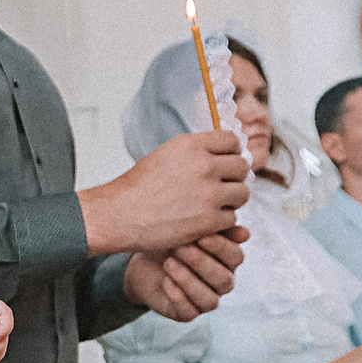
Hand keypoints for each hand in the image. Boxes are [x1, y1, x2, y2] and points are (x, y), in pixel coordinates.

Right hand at [79, 130, 249, 256]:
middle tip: (222, 186)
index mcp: (191, 145)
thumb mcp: (166, 155)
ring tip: (214, 204)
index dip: (232, 152)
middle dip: (234, 177)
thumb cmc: (137, 188)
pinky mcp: (208, 220)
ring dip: (231, 200)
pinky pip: (232, 218)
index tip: (227, 162)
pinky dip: (220, 222)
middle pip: (242, 166)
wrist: (119, 215)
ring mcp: (208, 193)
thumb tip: (222, 154)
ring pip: (242, 193)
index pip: (232, 140)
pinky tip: (203, 220)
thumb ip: (195, 152)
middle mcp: (203, 165)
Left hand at [123, 229, 247, 319]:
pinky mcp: (186, 313)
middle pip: (223, 280)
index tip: (201, 236)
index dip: (221, 248)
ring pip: (209, 300)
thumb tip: (245, 234)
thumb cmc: (172, 241)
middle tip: (180, 248)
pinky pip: (189, 312)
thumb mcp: (190, 230)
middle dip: (201, 263)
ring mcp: (205, 301)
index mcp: (228, 262)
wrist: (144, 260)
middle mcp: (221, 283)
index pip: (236, 257)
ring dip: (189, 281)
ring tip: (169, 263)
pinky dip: (178, 296)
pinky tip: (166, 280)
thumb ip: (215, 229)